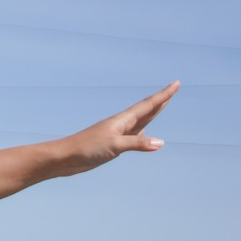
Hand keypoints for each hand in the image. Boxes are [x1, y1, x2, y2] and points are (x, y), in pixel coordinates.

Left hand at [48, 81, 176, 175]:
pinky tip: (146, 135)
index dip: (164, 95)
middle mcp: (121, 125)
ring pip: (141, 122)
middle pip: (146, 110)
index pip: (148, 105)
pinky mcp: (112, 145)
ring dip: (153, 114)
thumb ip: (138, 143)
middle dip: (161, 100)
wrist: (63, 158)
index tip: (176, 83)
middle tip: (173, 89)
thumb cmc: (86, 148)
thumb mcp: (115, 145)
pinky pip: (134, 136)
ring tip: (163, 105)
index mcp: (122, 120)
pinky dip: (144, 134)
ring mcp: (116, 134)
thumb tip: (160, 143)